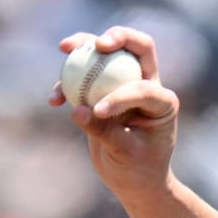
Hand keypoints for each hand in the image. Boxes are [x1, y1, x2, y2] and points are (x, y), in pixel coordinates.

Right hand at [50, 27, 178, 200]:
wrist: (135, 180)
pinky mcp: (104, 90)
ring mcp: (125, 84)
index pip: (144, 88)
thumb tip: (77, 109)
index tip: (99, 111)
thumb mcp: (125, 154)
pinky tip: (54, 100)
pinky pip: (85, 75)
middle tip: (98, 43)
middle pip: (137, 48)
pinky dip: (67, 82)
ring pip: (107, 53)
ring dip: (85, 46)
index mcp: (163, 102)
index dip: (120, 95)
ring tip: (64, 47)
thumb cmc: (139, 170)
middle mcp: (148, 86)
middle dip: (119, 37)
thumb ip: (103, 130)